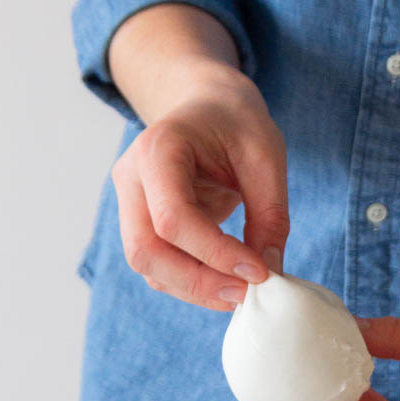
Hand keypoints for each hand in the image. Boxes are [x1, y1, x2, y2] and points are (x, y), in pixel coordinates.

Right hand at [111, 65, 288, 310]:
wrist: (206, 105)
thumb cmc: (235, 122)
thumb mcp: (266, 156)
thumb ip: (270, 213)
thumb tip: (270, 271)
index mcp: (157, 149)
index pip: (173, 217)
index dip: (215, 252)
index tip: (259, 271)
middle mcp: (131, 178)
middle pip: (146, 250)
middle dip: (197, 282)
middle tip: (246, 295)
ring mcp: (129, 203)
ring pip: (148, 266)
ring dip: (194, 288)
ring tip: (241, 293)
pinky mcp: (139, 223)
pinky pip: (158, 266)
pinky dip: (191, 282)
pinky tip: (225, 282)